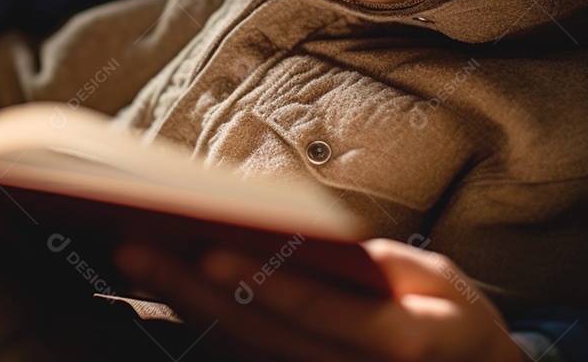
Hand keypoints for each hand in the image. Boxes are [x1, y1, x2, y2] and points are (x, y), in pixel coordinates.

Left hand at [115, 238, 527, 361]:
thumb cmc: (451, 322)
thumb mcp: (440, 282)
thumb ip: (382, 266)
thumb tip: (317, 238)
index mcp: (398, 341)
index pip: (321, 312)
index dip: (265, 283)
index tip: (214, 249)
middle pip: (261, 332)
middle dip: (193, 289)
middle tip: (137, 248)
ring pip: (242, 348)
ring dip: (184, 304)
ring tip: (136, 260)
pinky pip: (244, 356)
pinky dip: (201, 323)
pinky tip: (166, 288)